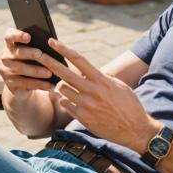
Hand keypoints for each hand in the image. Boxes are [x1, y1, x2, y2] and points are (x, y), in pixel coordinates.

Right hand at [0, 28, 54, 95]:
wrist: (23, 84)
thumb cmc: (33, 61)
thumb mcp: (35, 53)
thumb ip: (39, 46)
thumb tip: (53, 43)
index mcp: (11, 44)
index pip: (10, 36)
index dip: (18, 35)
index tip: (28, 36)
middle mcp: (6, 56)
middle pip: (17, 52)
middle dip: (29, 53)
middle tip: (40, 54)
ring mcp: (6, 70)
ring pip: (20, 69)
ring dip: (36, 71)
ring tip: (49, 73)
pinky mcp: (10, 83)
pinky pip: (24, 83)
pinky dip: (38, 84)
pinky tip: (48, 85)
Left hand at [37, 38, 158, 152]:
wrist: (135, 130)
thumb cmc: (129, 106)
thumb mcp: (118, 86)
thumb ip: (102, 78)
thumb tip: (87, 71)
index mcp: (102, 80)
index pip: (79, 60)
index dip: (63, 49)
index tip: (52, 42)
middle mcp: (92, 91)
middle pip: (64, 73)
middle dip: (49, 62)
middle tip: (37, 54)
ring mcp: (86, 106)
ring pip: (62, 89)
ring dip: (61, 86)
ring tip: (69, 88)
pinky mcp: (83, 119)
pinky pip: (65, 105)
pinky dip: (66, 101)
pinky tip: (72, 101)